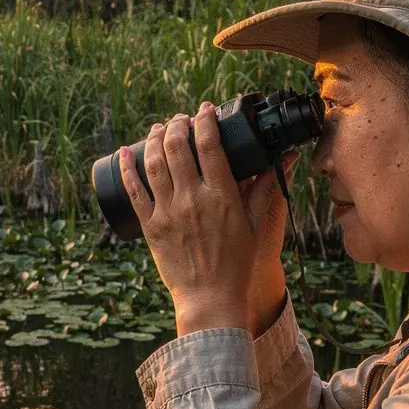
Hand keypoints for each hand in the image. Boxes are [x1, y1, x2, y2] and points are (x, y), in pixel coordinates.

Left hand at [119, 102, 297, 334]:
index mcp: (221, 195)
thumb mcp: (255, 225)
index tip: (205, 110)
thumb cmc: (237, 264)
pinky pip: (134, 190)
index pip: (210, 144)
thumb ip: (265, 191)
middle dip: (178, 124)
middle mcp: (192, 199)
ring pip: (154, 162)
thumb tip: (283, 161)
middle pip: (178, 146)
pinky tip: (125, 152)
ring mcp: (168, 212)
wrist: (210, 298)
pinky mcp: (151, 226)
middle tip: (181, 119)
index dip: (206, 120)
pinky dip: (128, 168)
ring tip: (160, 128)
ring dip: (155, 138)